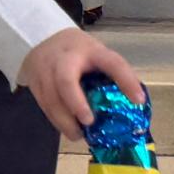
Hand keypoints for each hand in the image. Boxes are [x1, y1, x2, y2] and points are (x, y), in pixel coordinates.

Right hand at [19, 26, 141, 139]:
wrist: (40, 38)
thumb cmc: (77, 51)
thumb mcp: (97, 54)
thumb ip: (111, 74)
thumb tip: (133, 104)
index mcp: (91, 50)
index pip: (112, 63)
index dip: (126, 81)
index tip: (138, 100)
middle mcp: (65, 59)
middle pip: (65, 80)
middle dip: (76, 103)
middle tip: (88, 122)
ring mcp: (45, 70)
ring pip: (51, 98)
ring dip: (65, 121)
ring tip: (78, 135)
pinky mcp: (34, 83)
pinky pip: (44, 105)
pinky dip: (56, 120)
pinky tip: (67, 128)